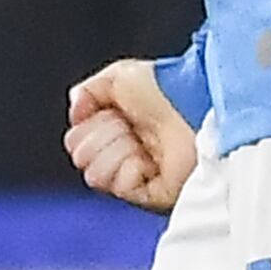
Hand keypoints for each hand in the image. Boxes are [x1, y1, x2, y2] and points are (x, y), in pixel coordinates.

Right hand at [64, 59, 197, 213]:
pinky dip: (130, 171)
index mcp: (117, 127)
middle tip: (127, 127)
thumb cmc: (166, 87)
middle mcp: (125, 152)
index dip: (89, 126)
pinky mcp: (151, 194)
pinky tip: (147, 161)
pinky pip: (120, 188)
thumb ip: (86, 92)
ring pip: (95, 176)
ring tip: (139, 143)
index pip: (76, 141)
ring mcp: (138, 175)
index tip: (111, 113)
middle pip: (81, 158)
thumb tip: (76, 114)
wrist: (194, 105)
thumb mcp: (118, 76)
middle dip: (101, 137)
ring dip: (115, 153)